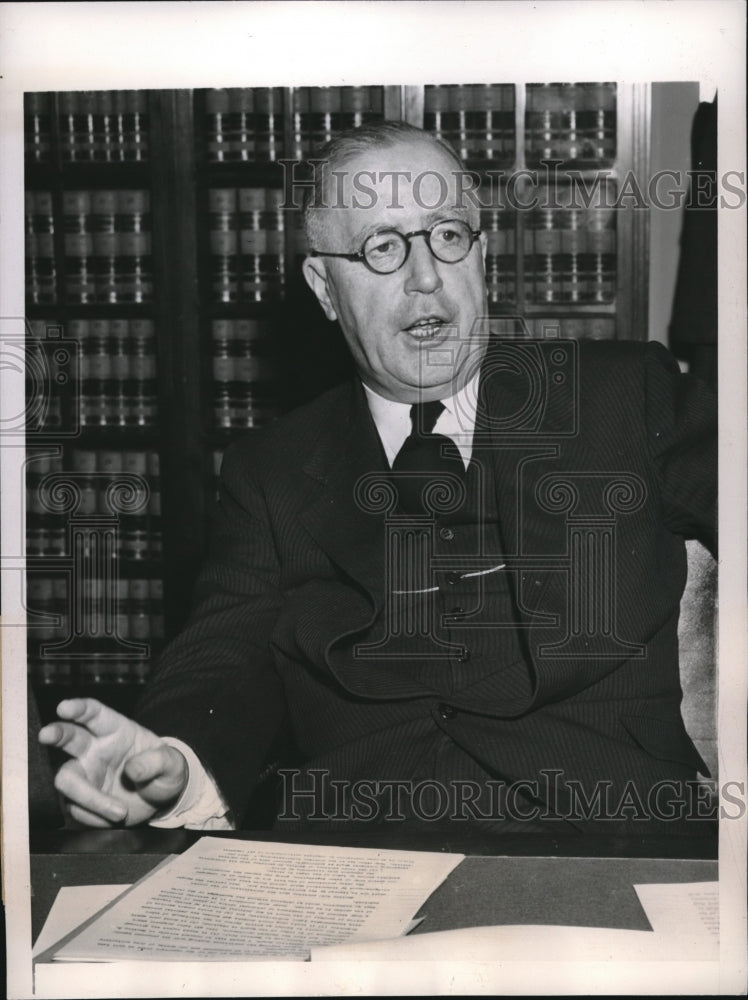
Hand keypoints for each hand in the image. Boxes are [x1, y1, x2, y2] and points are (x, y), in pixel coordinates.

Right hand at [39, 698, 187, 826]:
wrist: (160, 798)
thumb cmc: (164, 770)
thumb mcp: (172, 763)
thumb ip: (157, 762)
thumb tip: (133, 770)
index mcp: (116, 731)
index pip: (95, 714)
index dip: (79, 709)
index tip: (64, 707)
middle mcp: (95, 749)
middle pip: (68, 738)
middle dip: (55, 733)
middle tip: (46, 735)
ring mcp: (85, 774)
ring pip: (67, 780)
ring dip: (88, 798)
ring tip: (119, 812)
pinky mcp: (81, 799)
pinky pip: (76, 809)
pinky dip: (94, 817)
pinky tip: (114, 816)